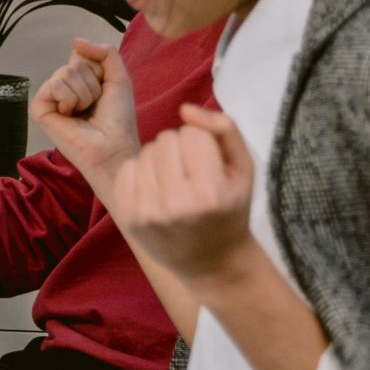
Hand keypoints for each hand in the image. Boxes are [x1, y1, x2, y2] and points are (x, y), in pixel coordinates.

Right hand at [32, 38, 140, 204]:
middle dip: (92, 84)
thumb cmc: (118, 119)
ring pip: (64, 73)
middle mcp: (63, 88)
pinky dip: (68, 99)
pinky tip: (70, 116)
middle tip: (94, 107)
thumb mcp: (118, 77)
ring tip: (84, 113)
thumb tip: (75, 40)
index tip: (105, 92)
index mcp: (79, 81)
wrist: (113, 146)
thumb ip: (104, 52)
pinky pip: (53, 86)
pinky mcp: (39, 109)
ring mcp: (50, 98)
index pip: (81, 55)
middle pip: (74, 63)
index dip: (99, 71)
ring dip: (84, 94)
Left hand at [110, 105, 257, 284]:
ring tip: (175, 182)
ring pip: (145, 152)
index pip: (192, 134)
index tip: (209, 165)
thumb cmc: (230, 209)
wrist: (212, 261)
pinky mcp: (129, 217)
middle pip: (166, 139)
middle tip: (191, 174)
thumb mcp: (244, 170)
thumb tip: (185, 108)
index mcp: (211, 193)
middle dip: (179, 149)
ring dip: (159, 159)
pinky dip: (140, 172)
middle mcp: (178, 204)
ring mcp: (149, 212)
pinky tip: (156, 190)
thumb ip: (224, 129)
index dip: (202, 143)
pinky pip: (126, 169)